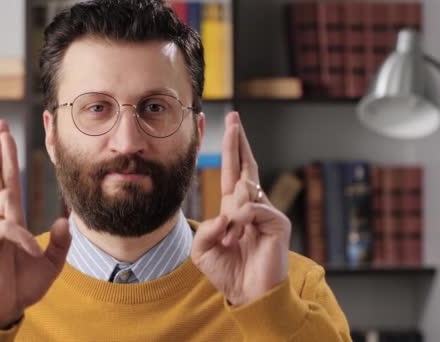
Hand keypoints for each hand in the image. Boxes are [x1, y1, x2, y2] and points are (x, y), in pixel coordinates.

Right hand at [0, 120, 70, 328]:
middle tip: (0, 126)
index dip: (6, 159)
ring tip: (10, 171)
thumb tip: (65, 219)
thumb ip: (60, 241)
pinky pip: (5, 228)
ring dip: (10, 190)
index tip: (5, 137)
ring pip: (1, 198)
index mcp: (10, 220)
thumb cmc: (22, 286)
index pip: (8, 182)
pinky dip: (22, 237)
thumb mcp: (51, 262)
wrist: (5, 310)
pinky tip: (32, 251)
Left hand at [191, 112, 290, 306]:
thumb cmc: (228, 273)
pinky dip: (241, 220)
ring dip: (231, 214)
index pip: (234, 173)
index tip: (231, 126)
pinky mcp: (278, 222)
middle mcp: (252, 207)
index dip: (233, 150)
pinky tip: (240, 234)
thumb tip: (227, 213)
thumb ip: (207, 229)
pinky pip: (252, 208)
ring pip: (244, 190)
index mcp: (235, 210)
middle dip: (238, 141)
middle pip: (246, 166)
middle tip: (234, 117)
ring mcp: (266, 213)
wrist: (248, 295)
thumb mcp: (204, 250)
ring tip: (233, 240)